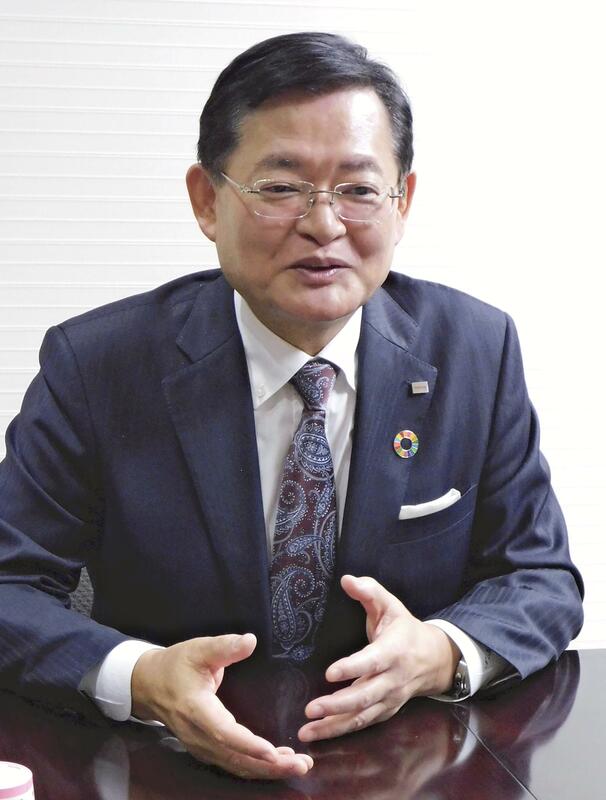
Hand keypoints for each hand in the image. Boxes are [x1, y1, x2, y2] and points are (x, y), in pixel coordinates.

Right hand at [131, 633, 312, 778]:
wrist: (148, 684)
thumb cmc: (176, 664)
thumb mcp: (198, 649)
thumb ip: (225, 646)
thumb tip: (251, 641)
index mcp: (196, 709)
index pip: (224, 733)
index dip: (249, 744)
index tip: (274, 751)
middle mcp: (198, 735)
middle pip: (235, 758)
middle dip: (270, 765)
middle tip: (303, 764)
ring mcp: (201, 747)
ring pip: (236, 766)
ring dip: (268, 770)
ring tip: (299, 765)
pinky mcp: (206, 750)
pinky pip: (233, 764)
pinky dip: (256, 768)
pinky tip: (278, 762)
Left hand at [298, 575, 459, 741]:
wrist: (434, 658)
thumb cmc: (404, 628)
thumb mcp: (390, 605)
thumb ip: (369, 591)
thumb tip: (346, 579)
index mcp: (393, 651)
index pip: (372, 661)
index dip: (353, 668)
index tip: (331, 673)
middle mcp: (392, 679)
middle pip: (365, 696)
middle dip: (337, 705)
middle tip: (310, 709)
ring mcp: (390, 699)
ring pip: (362, 717)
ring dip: (334, 726)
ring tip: (307, 731)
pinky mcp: (385, 711)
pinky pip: (363, 724)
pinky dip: (342, 731)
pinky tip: (319, 733)